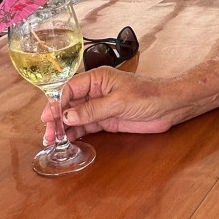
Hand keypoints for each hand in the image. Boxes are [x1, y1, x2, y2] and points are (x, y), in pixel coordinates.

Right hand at [41, 67, 186, 141]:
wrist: (170, 106)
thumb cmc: (149, 95)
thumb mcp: (119, 102)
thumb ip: (93, 110)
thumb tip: (68, 115)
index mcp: (97, 78)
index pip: (69, 88)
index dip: (57, 102)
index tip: (49, 116)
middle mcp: (95, 91)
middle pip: (69, 103)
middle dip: (57, 117)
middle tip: (49, 133)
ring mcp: (100, 106)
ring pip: (75, 116)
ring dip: (64, 127)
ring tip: (53, 140)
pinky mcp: (107, 120)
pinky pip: (86, 125)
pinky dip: (76, 132)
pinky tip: (67, 139)